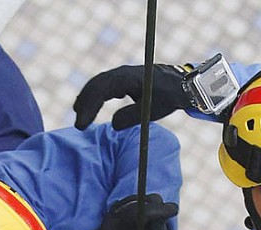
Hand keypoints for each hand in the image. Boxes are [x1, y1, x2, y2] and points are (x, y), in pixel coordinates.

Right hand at [74, 64, 191, 129]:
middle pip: (96, 85)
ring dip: (87, 99)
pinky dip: (95, 96)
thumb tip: (113, 125)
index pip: (101, 89)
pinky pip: (104, 86)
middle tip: (79, 125)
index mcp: (128, 78)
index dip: (90, 106)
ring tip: (79, 117)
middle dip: (85, 104)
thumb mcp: (152, 110)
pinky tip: (89, 107)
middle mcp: (122, 73)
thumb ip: (132, 117)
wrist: (181, 84)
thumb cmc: (168, 96)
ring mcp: (122, 75)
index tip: (83, 124)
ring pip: (98, 84)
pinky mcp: (123, 80)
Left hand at [85, 195, 177, 229]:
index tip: (173, 209)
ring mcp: (104, 227)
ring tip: (156, 214)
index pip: (142, 209)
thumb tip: (162, 214)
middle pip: (132, 202)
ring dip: (141, 205)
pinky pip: (119, 212)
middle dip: (152, 204)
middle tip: (165, 211)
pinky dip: (132, 211)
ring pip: (125, 204)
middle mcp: (110, 226)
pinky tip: (142, 219)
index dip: (160, 207)